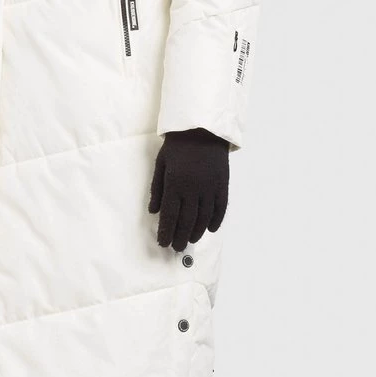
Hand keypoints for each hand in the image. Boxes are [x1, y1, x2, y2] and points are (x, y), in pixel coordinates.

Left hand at [149, 128, 229, 250]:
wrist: (202, 128)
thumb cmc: (177, 145)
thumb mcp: (161, 164)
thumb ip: (157, 189)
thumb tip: (153, 211)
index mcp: (175, 183)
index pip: (170, 215)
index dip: (166, 232)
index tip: (163, 243)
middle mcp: (193, 188)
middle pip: (187, 220)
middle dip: (180, 237)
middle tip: (176, 247)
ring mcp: (210, 187)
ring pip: (205, 218)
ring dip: (197, 232)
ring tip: (190, 240)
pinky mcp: (222, 184)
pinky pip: (221, 208)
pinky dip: (216, 221)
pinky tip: (211, 229)